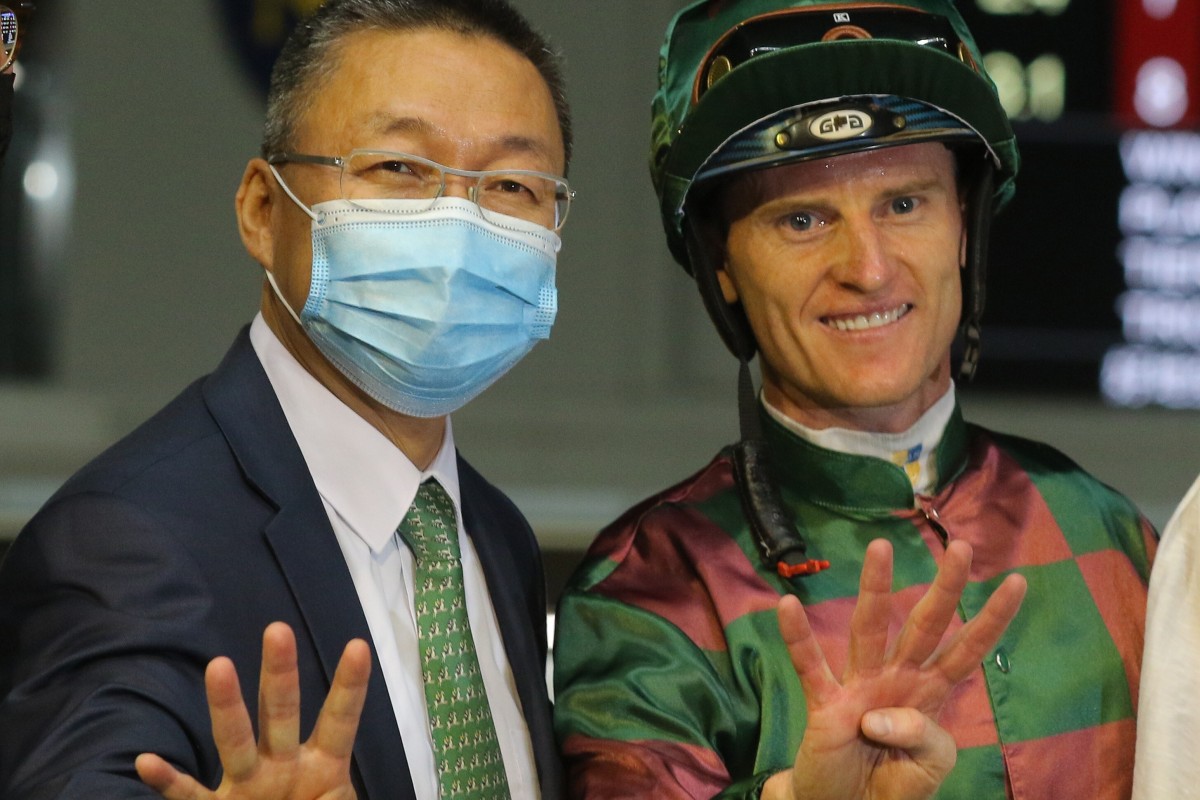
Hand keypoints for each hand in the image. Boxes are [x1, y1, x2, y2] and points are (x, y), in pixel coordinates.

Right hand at [136, 622, 370, 799]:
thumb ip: (336, 799)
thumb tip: (331, 796)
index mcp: (322, 764)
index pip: (339, 719)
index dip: (350, 686)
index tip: (359, 645)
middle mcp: (282, 765)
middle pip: (281, 712)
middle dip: (281, 674)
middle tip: (278, 629)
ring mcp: (248, 786)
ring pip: (235, 741)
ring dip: (227, 705)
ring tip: (219, 665)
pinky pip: (190, 796)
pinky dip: (168, 781)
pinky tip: (147, 761)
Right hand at [763, 539, 1026, 799]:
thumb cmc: (892, 783)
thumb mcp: (929, 768)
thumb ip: (924, 739)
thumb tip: (878, 715)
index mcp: (930, 694)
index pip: (967, 651)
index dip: (991, 620)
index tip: (1016, 582)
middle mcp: (898, 679)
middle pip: (925, 626)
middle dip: (945, 588)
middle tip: (961, 547)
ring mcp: (860, 687)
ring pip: (869, 631)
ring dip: (875, 589)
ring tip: (882, 548)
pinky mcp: (825, 705)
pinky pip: (810, 667)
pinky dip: (799, 639)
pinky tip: (788, 606)